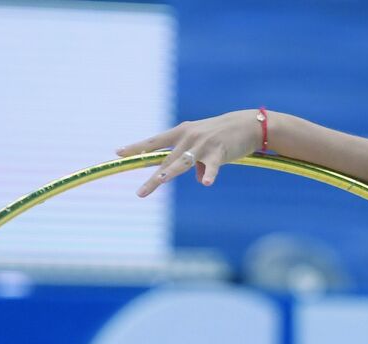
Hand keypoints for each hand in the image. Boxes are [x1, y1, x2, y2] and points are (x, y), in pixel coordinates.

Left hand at [114, 110, 262, 197]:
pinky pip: (212, 166)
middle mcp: (188, 137)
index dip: (136, 147)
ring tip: (161, 180)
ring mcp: (203, 144)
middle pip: (166, 160)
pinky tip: (207, 182)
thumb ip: (198, 163)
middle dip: (153, 178)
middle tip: (140, 193)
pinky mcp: (219, 152)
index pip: (154, 142)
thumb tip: (200, 179)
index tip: (118, 153)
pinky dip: (209, 174)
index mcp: (181, 133)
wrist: (248, 125)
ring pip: (183, 161)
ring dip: (171, 171)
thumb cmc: (223, 136)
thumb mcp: (205, 147)